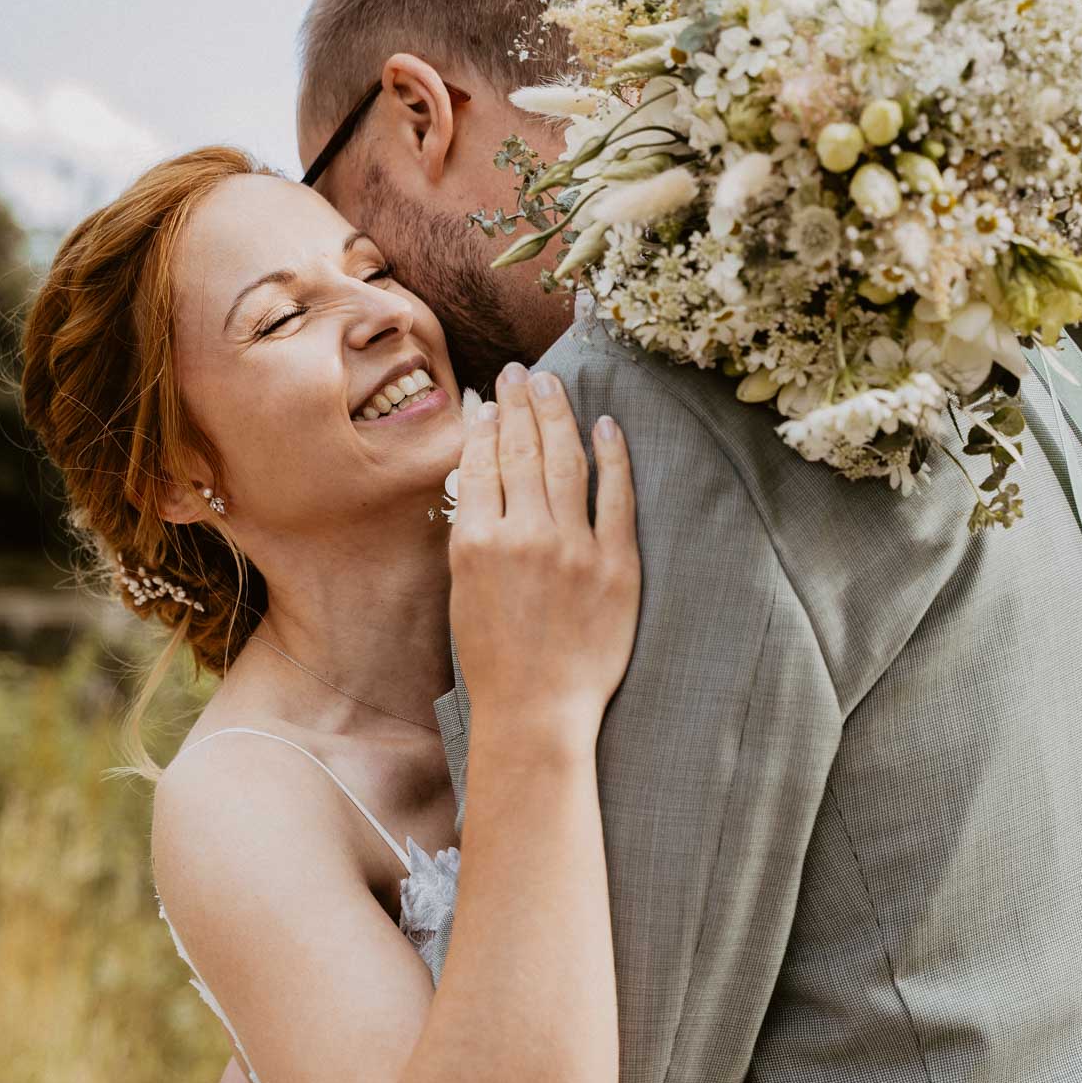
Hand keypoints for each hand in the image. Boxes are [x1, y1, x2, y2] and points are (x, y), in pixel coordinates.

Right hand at [449, 364, 638, 736]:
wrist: (537, 710)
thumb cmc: (494, 657)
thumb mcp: (464, 590)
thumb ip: (474, 530)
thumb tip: (481, 477)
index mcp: (477, 542)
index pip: (483, 463)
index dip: (487, 423)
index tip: (490, 397)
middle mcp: (523, 536)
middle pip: (523, 451)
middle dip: (520, 404)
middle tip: (520, 372)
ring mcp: (573, 548)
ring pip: (567, 462)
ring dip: (559, 415)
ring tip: (553, 384)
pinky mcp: (616, 565)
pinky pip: (617, 497)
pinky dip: (613, 456)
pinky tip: (608, 426)